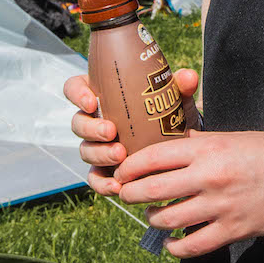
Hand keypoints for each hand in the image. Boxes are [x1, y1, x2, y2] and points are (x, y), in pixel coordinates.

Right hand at [65, 68, 199, 196]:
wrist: (177, 140)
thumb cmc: (167, 110)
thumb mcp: (173, 96)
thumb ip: (179, 85)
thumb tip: (188, 77)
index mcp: (102, 94)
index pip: (75, 88)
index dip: (77, 94)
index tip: (92, 101)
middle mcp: (94, 119)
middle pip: (78, 122)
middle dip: (91, 128)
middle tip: (111, 132)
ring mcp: (96, 146)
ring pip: (86, 150)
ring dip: (100, 154)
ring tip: (121, 155)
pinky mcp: (104, 170)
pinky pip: (95, 178)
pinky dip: (102, 183)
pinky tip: (117, 185)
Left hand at [108, 129, 263, 258]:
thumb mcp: (236, 136)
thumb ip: (204, 142)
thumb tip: (177, 142)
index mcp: (209, 148)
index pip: (153, 157)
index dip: (130, 166)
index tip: (122, 171)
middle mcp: (209, 176)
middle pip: (152, 190)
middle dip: (131, 194)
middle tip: (125, 194)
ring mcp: (220, 206)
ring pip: (167, 219)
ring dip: (153, 219)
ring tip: (153, 215)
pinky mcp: (232, 230)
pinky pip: (192, 246)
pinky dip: (175, 248)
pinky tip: (171, 243)